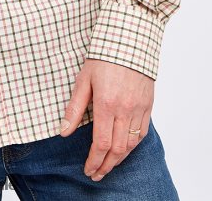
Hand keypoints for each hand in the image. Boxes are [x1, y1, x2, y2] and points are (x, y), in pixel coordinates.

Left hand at [58, 58, 153, 181]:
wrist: (130, 38)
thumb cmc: (104, 56)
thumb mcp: (83, 79)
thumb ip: (74, 108)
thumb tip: (63, 132)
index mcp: (106, 103)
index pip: (100, 143)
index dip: (94, 160)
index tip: (88, 170)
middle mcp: (125, 109)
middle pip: (117, 149)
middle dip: (105, 165)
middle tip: (96, 174)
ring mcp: (139, 107)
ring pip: (131, 144)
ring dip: (119, 159)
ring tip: (108, 165)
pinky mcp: (148, 104)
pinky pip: (142, 132)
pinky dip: (133, 145)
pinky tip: (125, 149)